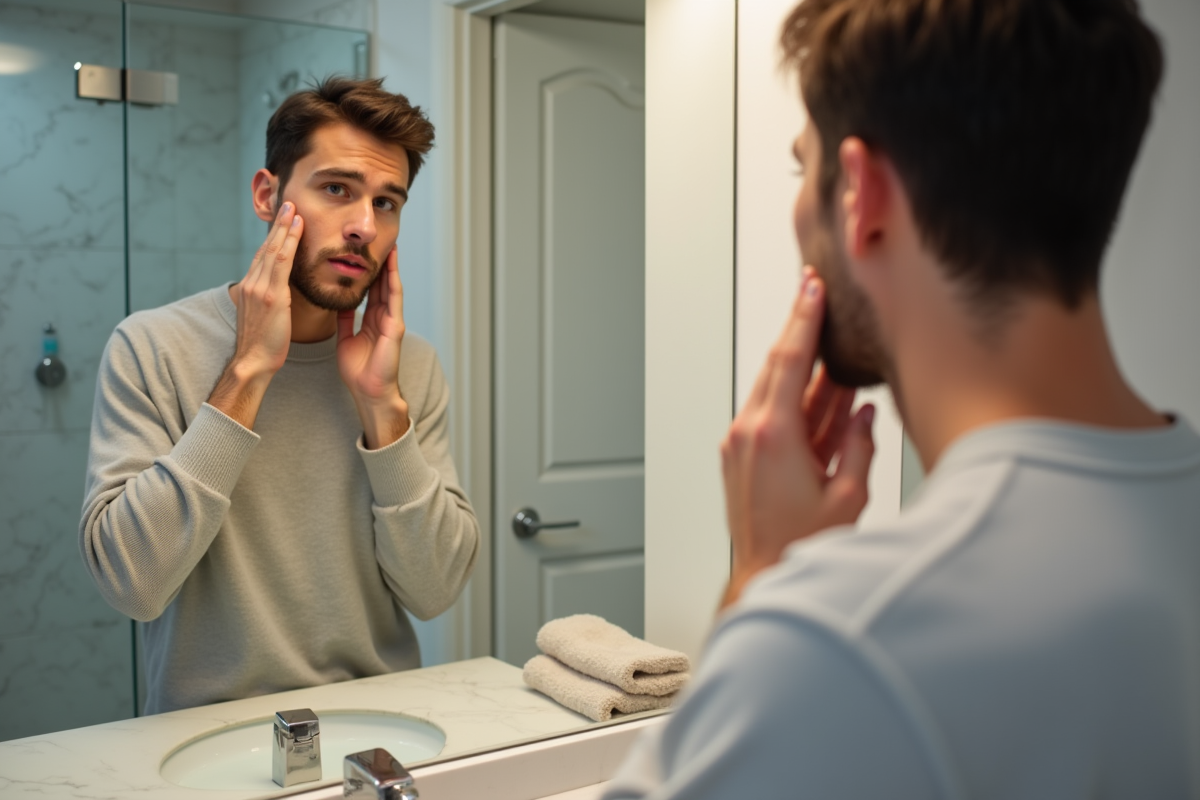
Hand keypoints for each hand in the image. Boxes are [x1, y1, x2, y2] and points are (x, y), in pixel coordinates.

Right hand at [208, 202, 302, 427]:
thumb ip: (270, 299)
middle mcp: (252, 283)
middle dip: (278, 224)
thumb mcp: (265, 316)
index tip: (283, 220)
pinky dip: (289, 242)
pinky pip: (281, 262)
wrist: (254, 362)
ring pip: (274, 249)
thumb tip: (281, 291)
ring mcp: (260, 288)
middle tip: (289, 203)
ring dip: (285, 227)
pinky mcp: (270, 295)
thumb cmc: (264, 344)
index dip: (274, 236)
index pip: (263, 255)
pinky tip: (298, 228)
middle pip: (267, 247)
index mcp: (251, 287)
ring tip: (295, 208)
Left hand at [337, 247, 410, 447]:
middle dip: (382, 263)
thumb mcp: (345, 338)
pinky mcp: (395, 327)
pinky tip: (392, 268)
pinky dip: (393, 283)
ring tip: (391, 247)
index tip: (362, 252)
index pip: (371, 290)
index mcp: (372, 319)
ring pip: (391, 288)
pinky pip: (394, 301)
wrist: (368, 390)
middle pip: (382, 284)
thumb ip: (344, 320)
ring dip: (392, 267)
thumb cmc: (358, 369)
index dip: (368, 271)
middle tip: (379, 241)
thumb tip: (338, 303)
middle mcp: (384, 317)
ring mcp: (392, 321)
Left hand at [719, 269, 875, 607]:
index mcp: (774, 436)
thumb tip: (864, 416)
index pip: (791, 360)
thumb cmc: (801, 548)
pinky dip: (797, 399)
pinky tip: (825, 395)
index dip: (804, 319)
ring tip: (833, 349)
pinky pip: (772, 412)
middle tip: (815, 295)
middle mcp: (750, 433)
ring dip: (803, 368)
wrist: (762, 576)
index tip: (812, 287)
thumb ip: (859, 446)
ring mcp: (741, 443)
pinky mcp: (741, 456)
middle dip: (799, 329)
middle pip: (777, 365)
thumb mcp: (848, 497)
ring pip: (775, 388)